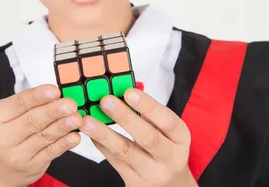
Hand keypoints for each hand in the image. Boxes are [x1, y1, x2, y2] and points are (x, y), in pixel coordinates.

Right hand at [0, 84, 81, 186]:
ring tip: (76, 118)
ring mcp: (17, 155)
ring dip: (63, 126)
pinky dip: (64, 143)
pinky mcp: (32, 166)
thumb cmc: (5, 135)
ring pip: (44, 136)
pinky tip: (74, 136)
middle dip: (53, 111)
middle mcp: (3, 137)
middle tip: (70, 104)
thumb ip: (27, 102)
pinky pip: (51, 152)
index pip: (19, 104)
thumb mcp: (6, 115)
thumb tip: (53, 92)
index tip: (54, 91)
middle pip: (32, 121)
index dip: (38, 96)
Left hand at [79, 88, 196, 186]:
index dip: (148, 106)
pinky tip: (91, 133)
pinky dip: (101, 145)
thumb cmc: (166, 148)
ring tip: (87, 121)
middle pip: (147, 138)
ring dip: (104, 134)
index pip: (167, 121)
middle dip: (125, 118)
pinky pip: (115, 162)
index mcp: (181, 139)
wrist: (170, 185)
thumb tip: (122, 91)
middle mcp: (170, 158)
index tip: (129, 92)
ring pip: (126, 152)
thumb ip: (148, 113)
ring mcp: (152, 173)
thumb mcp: (167, 131)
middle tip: (105, 101)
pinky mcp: (134, 182)